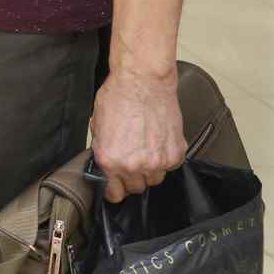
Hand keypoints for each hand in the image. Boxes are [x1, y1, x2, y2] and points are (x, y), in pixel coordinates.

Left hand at [90, 66, 185, 202]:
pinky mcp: (175, 153)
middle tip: (131, 160)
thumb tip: (106, 164)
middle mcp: (134, 165)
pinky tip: (158, 142)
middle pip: (136, 187)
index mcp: (111, 160)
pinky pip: (170, 166)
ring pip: (155, 179)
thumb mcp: (97, 125)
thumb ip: (103, 150)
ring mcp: (157, 161)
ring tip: (145, 149)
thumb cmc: (118, 97)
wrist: (142, 81)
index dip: (114, 189)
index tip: (116, 186)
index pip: (115, 193)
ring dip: (150, 169)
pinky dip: (165, 158)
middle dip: (132, 177)